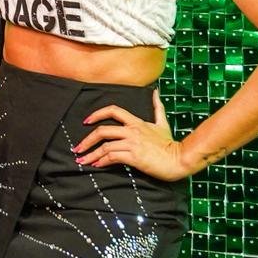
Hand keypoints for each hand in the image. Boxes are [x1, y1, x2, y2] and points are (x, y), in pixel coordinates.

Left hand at [73, 89, 192, 180]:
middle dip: (86, 140)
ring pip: (105, 146)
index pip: (113, 110)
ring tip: (82, 161)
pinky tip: (96, 165)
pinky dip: (101, 161)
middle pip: (102, 130)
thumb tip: (155, 91)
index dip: (97, 114)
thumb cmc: (169, 144)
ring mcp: (132, 143)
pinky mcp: (134, 156)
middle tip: (78, 148)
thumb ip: (157, 107)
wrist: (179, 159)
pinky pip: (112, 157)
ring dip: (91, 154)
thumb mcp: (162, 123)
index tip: (86, 121)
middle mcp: (132, 130)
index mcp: (136, 122)